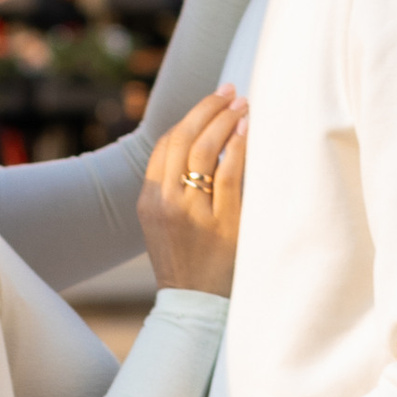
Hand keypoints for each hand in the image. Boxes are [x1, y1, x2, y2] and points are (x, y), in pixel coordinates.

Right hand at [139, 91, 246, 292]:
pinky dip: (238, 147)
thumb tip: (199, 145)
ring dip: (225, 122)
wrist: (192, 304)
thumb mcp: (163, 222)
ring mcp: (192, 214)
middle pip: (183, 140)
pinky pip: (229, 174)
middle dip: (207, 109)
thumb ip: (172, 188)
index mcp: (149, 200)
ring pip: (205, 151)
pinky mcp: (220, 225)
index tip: (211, 102)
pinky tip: (247, 131)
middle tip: (229, 92)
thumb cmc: (184, 261)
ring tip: (243, 106)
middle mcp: (165, 203)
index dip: (189, 118)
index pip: (165, 145)